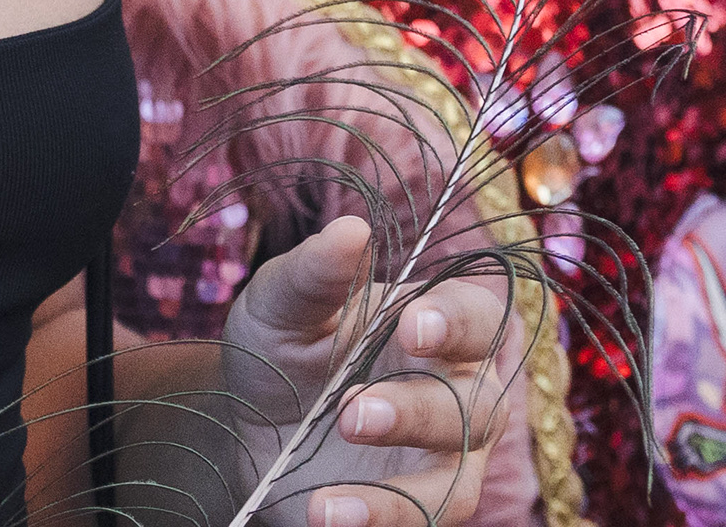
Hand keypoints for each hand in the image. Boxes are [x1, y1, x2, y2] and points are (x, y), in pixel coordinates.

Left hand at [214, 216, 513, 525]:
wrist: (247, 424)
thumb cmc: (282, 345)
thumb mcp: (280, 303)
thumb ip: (315, 272)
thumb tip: (353, 229)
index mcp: (439, 326)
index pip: (479, 318)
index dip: (455, 322)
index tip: (412, 324)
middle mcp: (458, 393)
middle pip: (477, 405)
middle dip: (416, 411)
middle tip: (348, 412)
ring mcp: (444, 460)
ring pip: (456, 483)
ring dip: (397, 493)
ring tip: (326, 501)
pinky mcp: (417, 509)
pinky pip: (418, 524)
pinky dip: (374, 523)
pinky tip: (324, 516)